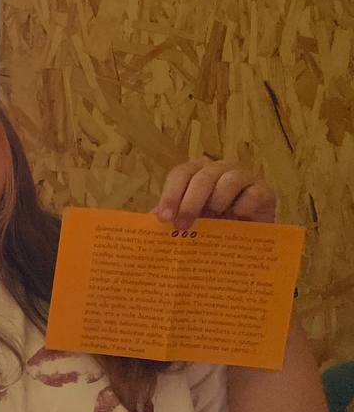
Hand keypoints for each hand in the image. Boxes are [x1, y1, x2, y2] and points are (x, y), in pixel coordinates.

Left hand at [154, 159, 276, 230]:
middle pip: (202, 176)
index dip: (171, 195)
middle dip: (190, 202)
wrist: (246, 240)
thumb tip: (147, 223)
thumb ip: (169, 219)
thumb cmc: (211, 227)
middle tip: (182, 226)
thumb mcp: (187, 223)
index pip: (180, 174)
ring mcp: (244, 178)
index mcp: (195, 174)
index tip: (164, 219)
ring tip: (214, 218)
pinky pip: (255, 193)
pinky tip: (237, 218)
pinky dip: (244, 205)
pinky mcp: (265, 191)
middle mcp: (219, 170)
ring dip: (217, 199)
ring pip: (229, 179)